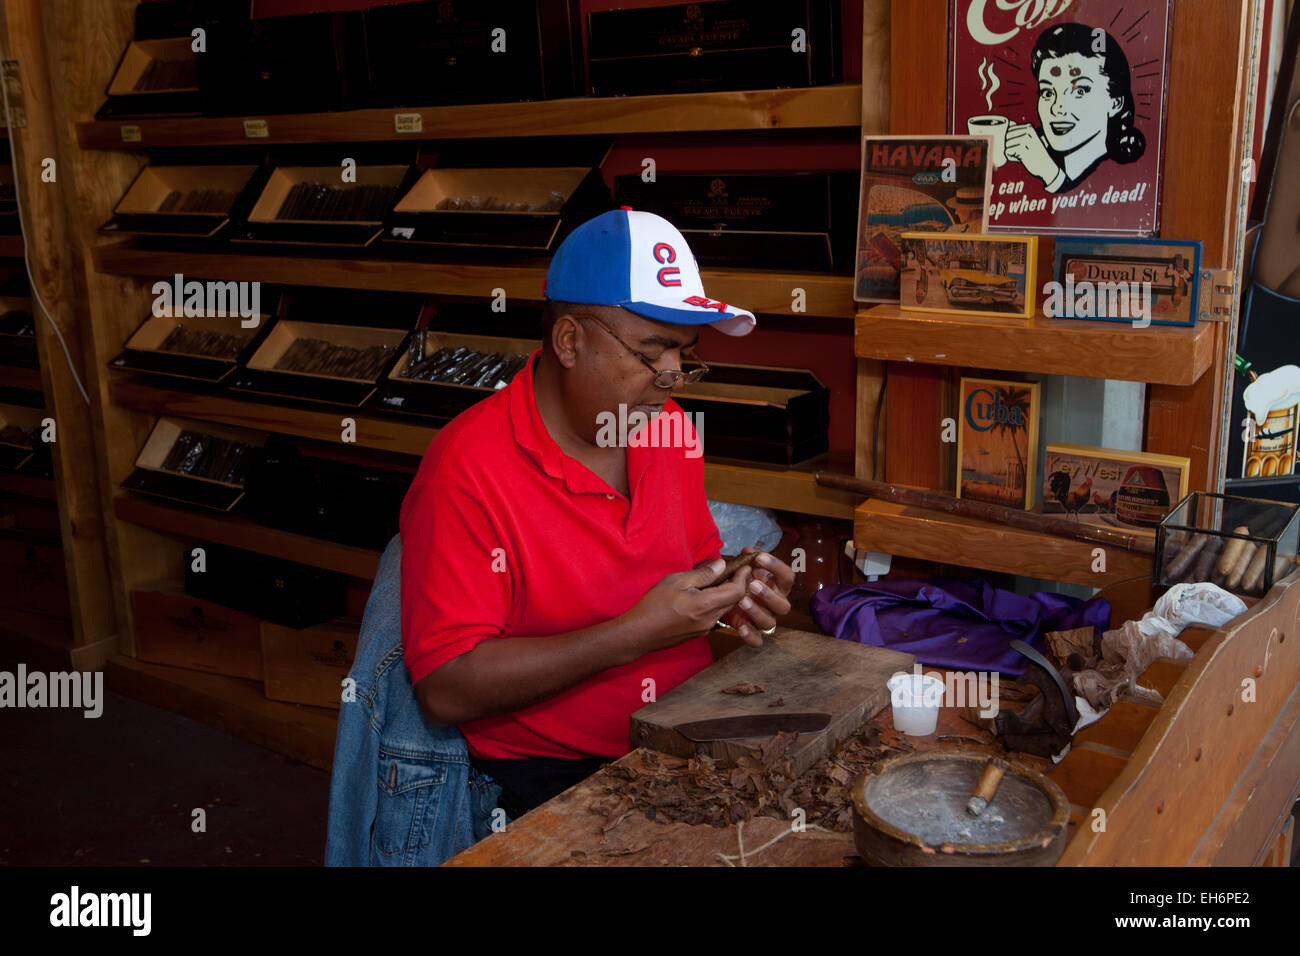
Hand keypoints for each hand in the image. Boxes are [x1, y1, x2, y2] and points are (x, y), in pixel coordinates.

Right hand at [626, 559, 752, 653]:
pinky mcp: (700, 633)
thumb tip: (721, 565)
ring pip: (725, 609)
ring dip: (728, 595)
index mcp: (705, 605)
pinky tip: (707, 594)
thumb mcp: (676, 581)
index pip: (737, 591)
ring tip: (721, 580)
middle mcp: (710, 620)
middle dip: (739, 585)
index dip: (743, 577)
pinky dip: (717, 603)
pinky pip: (715, 616)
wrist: (640, 633)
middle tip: (736, 570)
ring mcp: (705, 629)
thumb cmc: (654, 605)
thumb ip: (702, 574)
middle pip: (735, 601)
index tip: (744, 566)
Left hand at [719, 548, 793, 647]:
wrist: (724, 596)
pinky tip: (741, 627)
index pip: (788, 577)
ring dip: (757, 612)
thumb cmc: (740, 578)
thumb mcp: (743, 566)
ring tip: (742, 601)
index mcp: (778, 586)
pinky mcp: (752, 631)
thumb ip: (747, 559)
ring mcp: (765, 619)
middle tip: (752, 584)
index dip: (776, 567)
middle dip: (768, 595)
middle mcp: (775, 604)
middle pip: (783, 606)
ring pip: (769, 623)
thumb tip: (748, 551)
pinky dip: (751, 636)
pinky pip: (757, 640)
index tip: (758, 557)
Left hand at [1004, 123, 1061, 187]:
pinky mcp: (1023, 150)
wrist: (1045, 166)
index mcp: (1029, 127)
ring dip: (1010, 152)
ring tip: (1021, 155)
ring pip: (1006, 144)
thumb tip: (1008, 124)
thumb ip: (1019, 132)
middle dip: (1009, 146)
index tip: (1020, 145)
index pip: (1009, 129)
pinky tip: (1020, 158)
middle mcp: (1028, 132)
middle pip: (1006, 136)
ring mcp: (1026, 140)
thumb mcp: (1029, 139)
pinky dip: (1011, 157)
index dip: (1010, 139)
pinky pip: (1007, 152)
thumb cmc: (1035, 153)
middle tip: (1020, 151)